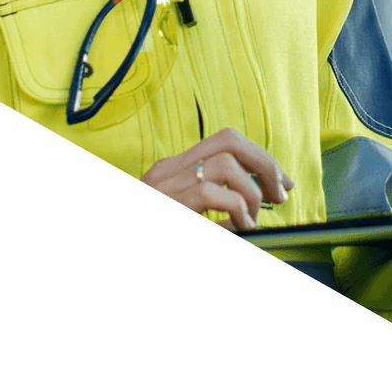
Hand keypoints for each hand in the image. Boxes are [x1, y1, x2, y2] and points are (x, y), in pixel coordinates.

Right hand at [140, 127, 293, 231]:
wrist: (109, 251)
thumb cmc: (154, 237)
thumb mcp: (186, 212)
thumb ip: (211, 212)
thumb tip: (249, 216)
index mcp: (172, 171)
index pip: (223, 142)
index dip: (259, 157)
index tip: (280, 181)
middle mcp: (168, 171)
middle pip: (229, 140)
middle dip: (264, 163)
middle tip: (281, 192)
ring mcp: (165, 185)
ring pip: (225, 162)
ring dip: (251, 191)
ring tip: (252, 219)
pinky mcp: (171, 201)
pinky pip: (211, 193)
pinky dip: (236, 208)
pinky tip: (241, 226)